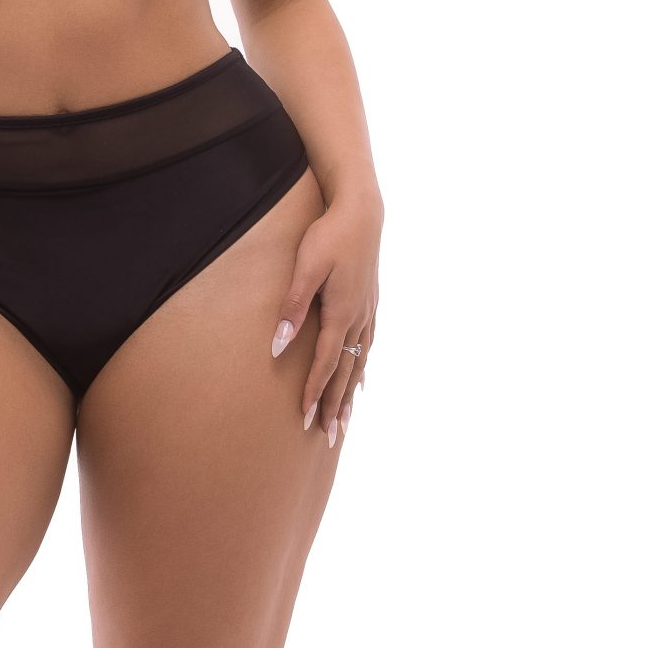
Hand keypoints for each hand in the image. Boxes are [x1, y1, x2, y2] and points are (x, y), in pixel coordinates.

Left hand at [269, 191, 381, 447]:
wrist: (361, 211)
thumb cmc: (328, 236)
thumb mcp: (305, 268)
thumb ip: (292, 307)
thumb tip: (277, 345)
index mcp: (340, 313)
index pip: (324, 363)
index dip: (314, 392)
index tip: (304, 418)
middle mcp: (358, 319)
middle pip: (344, 372)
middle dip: (334, 405)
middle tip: (327, 436)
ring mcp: (367, 313)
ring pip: (358, 363)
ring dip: (349, 394)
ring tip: (345, 422)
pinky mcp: (370, 304)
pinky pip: (367, 347)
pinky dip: (362, 369)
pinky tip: (361, 380)